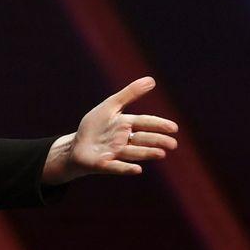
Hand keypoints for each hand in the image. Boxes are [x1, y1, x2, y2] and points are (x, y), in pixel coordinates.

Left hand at [44, 76, 178, 182]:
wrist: (76, 146)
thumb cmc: (95, 126)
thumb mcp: (110, 106)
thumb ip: (129, 94)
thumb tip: (151, 80)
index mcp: (125, 125)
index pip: (145, 122)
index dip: (159, 125)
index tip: (174, 128)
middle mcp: (123, 140)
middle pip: (143, 139)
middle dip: (157, 141)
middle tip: (172, 144)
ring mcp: (114, 153)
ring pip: (133, 152)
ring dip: (146, 153)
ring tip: (161, 154)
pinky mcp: (103, 164)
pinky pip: (116, 166)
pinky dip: (126, 168)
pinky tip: (137, 170)